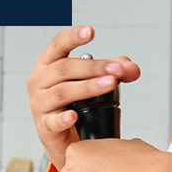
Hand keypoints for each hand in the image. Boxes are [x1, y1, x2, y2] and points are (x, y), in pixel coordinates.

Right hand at [26, 25, 141, 170]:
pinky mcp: (44, 126)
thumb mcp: (92, 82)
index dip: (73, 37)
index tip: (91, 31)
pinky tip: (74, 115)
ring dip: (87, 87)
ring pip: (62, 92)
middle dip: (93, 67)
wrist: (65, 140)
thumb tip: (132, 68)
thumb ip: (113, 71)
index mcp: (48, 64)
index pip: (58, 45)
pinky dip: (63, 118)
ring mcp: (39, 104)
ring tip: (109, 84)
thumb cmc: (74, 104)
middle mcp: (39, 80)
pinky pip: (52, 121)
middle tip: (117, 70)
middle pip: (64, 68)